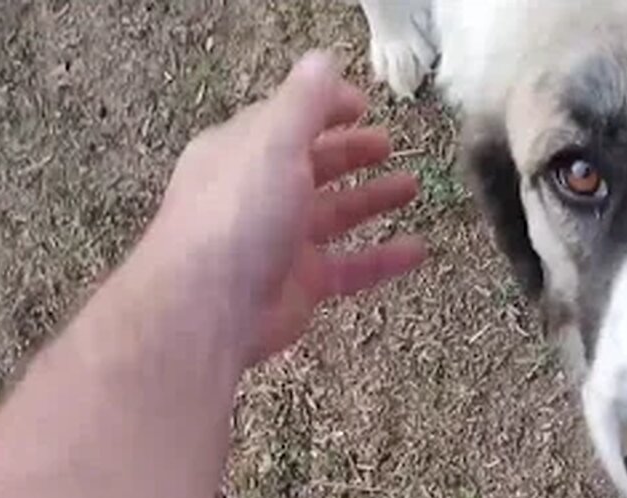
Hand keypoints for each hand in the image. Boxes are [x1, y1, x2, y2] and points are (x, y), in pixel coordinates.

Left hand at [150, 51, 424, 363]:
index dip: (323, 107)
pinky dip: (384, 258)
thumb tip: (324, 60)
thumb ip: (304, 102)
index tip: (362, 104)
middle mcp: (259, 193)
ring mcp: (280, 241)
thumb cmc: (238, 215)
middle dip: (348, 152)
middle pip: (311, 165)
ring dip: (371, 199)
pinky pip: (351, 266)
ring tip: (411, 186)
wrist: (208, 308)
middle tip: (386, 144)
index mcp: (244, 152)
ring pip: (335, 214)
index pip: (287, 119)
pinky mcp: (301, 284)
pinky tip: (418, 250)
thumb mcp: (273, 142)